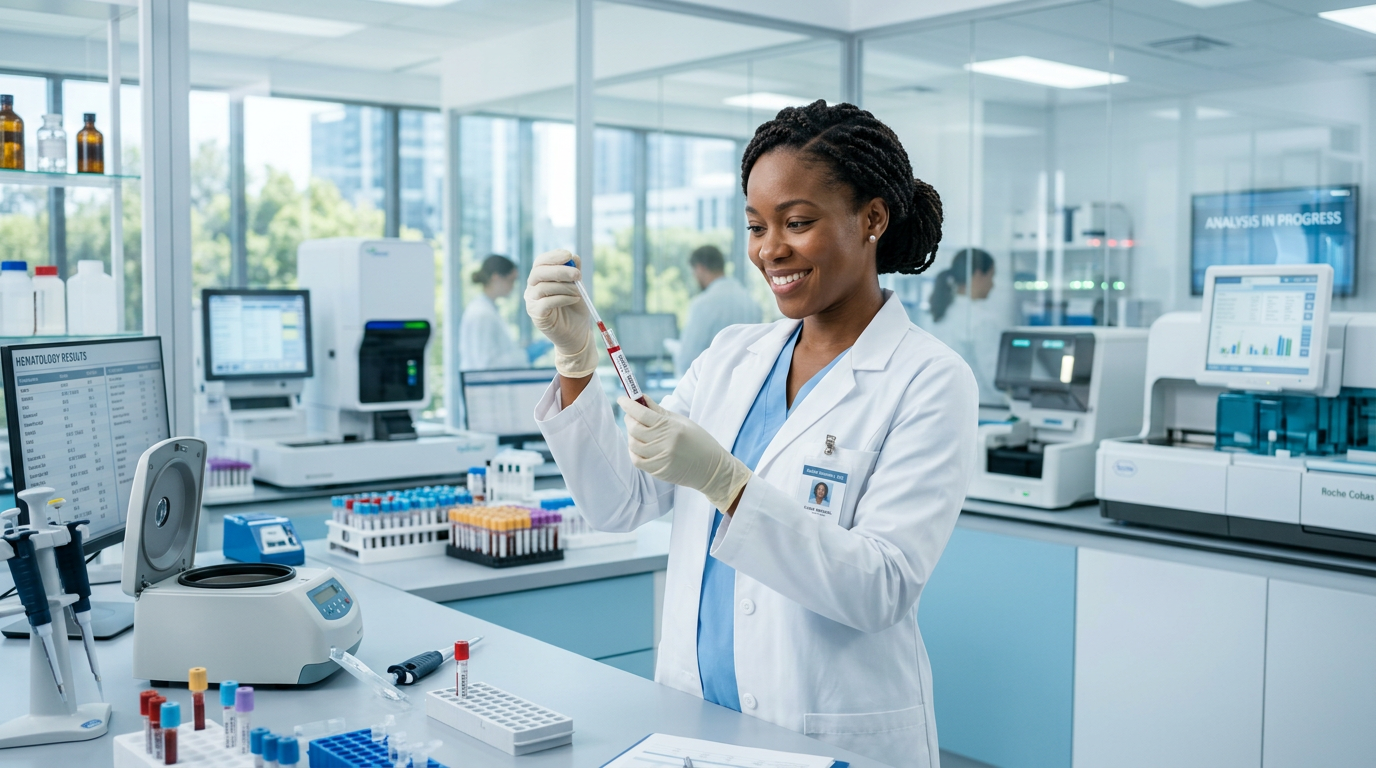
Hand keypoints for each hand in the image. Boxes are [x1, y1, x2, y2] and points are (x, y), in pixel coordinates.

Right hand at [524, 249, 596, 377]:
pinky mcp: (536, 315)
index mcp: (540, 279)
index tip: (568, 255)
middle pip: (538, 272)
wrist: (577, 334)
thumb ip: (574, 273)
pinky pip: (546, 302)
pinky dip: (562, 298)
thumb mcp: (577, 287)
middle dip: (559, 270)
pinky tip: (574, 300)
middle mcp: (532, 289)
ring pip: (543, 287)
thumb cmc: (575, 309)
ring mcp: (532, 302)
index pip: (540, 262)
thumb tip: (573, 257)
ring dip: (564, 287)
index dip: (553, 256)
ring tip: (578, 293)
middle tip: (577, 274)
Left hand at [621, 395, 751, 513]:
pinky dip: (634, 451)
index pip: (643, 414)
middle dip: (629, 419)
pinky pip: (637, 460)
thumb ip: (659, 411)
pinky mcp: (658, 471)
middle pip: (635, 428)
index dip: (629, 405)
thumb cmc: (698, 441)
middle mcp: (665, 443)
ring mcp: (661, 459)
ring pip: (633, 444)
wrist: (711, 468)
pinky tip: (640, 446)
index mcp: (672, 427)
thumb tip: (641, 398)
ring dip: (631, 435)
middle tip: (631, 415)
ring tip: (638, 432)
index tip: (622, 399)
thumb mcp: (681, 421)